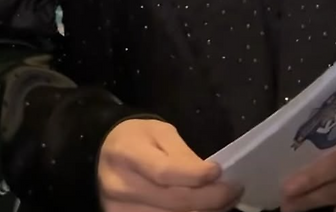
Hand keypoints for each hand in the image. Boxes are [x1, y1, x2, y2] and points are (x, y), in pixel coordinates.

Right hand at [98, 118, 241, 211]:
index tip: (219, 171)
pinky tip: (204, 211)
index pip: (165, 172)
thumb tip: (209, 175)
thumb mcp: (158, 131)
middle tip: (234, 190)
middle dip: (210, 199)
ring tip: (224, 202)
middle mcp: (121, 187)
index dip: (195, 175)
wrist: (100, 153)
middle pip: (172, 202)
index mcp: (128, 153)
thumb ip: (181, 153)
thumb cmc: (135, 137)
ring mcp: (120, 211)